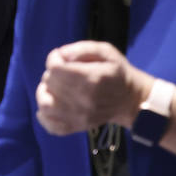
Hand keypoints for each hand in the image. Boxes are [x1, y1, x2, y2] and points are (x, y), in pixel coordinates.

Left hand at [36, 40, 152, 135]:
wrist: (131, 100)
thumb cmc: (116, 73)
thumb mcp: (106, 52)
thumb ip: (82, 48)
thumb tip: (61, 54)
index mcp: (91, 79)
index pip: (56, 68)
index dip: (54, 59)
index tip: (63, 59)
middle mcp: (84, 100)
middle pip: (50, 83)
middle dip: (52, 74)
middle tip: (63, 73)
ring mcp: (80, 116)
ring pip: (45, 105)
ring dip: (44, 93)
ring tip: (54, 88)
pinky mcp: (77, 127)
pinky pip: (51, 126)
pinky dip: (45, 116)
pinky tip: (53, 105)